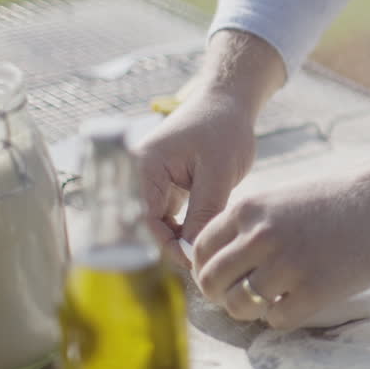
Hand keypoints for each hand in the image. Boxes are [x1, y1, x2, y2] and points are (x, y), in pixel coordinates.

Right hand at [134, 87, 257, 266]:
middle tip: (201, 266)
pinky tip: (202, 240)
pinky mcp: (166, 187)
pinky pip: (167, 217)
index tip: (193, 262)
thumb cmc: (224, 128)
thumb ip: (204, 210)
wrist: (229, 102)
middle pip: (146, 225)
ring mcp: (152, 181)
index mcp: (144, 167)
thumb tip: (193, 250)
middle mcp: (140, 175)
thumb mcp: (220, 172)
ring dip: (177, 241)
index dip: (165, 245)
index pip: (143, 218)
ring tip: (204, 255)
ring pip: (157, 225)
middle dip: (170, 247)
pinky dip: (182, 230)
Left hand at [191, 135, 369, 328]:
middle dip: (219, 294)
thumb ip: (248, 226)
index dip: (206, 268)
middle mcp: (262, 236)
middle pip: (212, 281)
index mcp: (250, 209)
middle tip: (239, 296)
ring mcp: (288, 265)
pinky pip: (275, 319)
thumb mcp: (282, 200)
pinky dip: (281, 316)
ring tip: (269, 301)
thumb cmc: (336, 202)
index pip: (200, 249)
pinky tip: (298, 302)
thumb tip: (216, 264)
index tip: (222, 276)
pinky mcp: (314, 291)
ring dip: (248, 310)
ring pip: (239, 305)